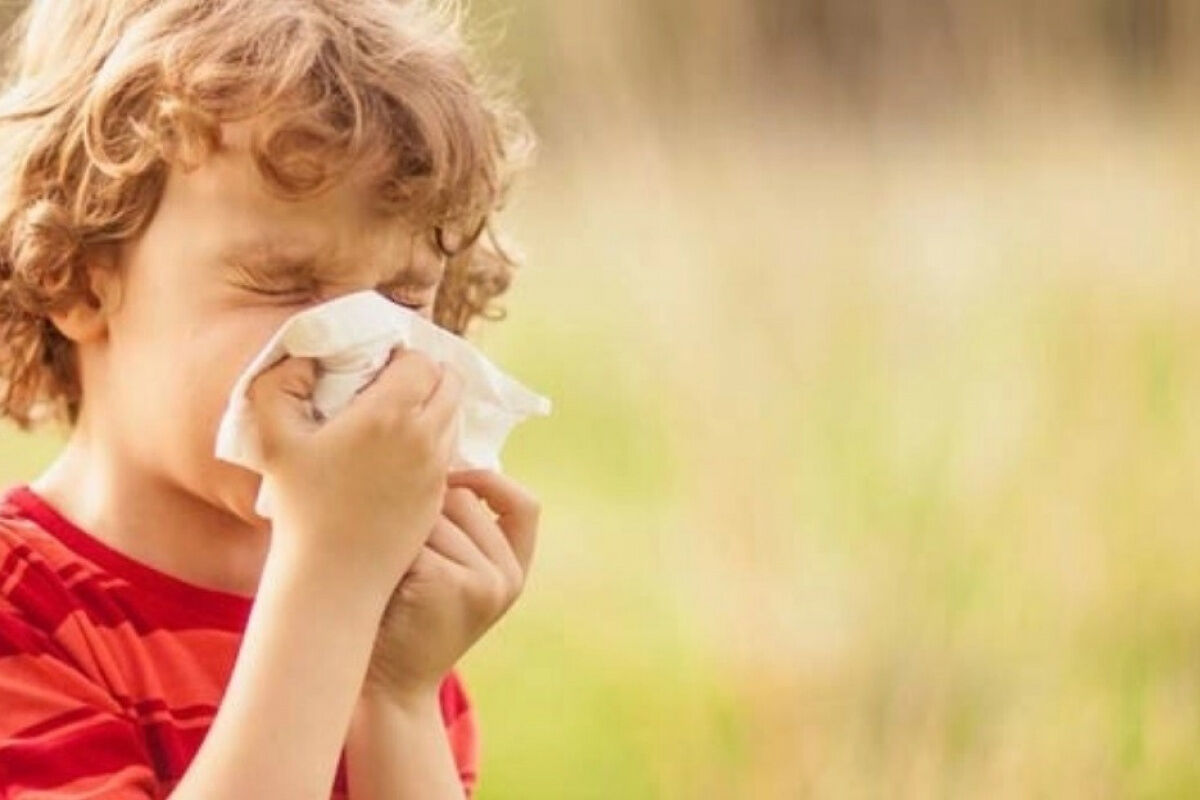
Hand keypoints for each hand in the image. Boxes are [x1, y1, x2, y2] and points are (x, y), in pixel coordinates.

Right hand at [245, 346, 463, 590]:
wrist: (333, 576)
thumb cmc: (299, 506)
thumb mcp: (272, 438)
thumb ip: (278, 384)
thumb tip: (303, 357)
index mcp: (390, 413)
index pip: (421, 360)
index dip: (401, 357)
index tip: (376, 367)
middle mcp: (424, 436)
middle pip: (451, 383)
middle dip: (428, 376)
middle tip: (394, 384)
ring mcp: (437, 468)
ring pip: (454, 417)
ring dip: (434, 407)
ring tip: (396, 416)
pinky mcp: (440, 496)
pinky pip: (449, 452)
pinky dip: (433, 441)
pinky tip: (399, 451)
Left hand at [363, 468, 539, 700]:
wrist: (387, 685)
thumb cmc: (404, 617)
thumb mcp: (450, 574)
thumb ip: (461, 529)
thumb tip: (439, 454)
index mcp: (514, 570)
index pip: (525, 505)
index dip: (490, 480)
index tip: (453, 476)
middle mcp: (508, 576)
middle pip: (464, 498)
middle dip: (424, 509)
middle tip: (395, 547)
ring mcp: (484, 581)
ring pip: (435, 513)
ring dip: (401, 530)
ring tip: (387, 567)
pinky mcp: (451, 582)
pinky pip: (414, 535)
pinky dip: (390, 549)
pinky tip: (381, 578)